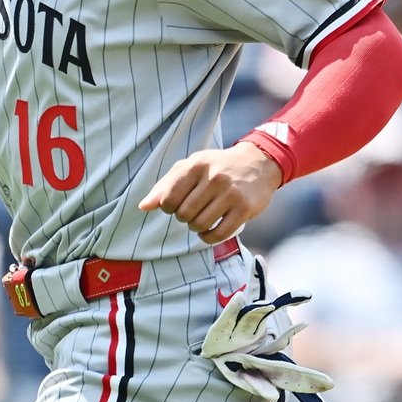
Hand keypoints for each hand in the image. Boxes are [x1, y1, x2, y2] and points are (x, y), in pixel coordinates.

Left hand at [138, 143, 282, 244]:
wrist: (259, 163)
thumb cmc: (217, 167)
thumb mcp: (191, 167)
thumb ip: (165, 185)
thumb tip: (143, 206)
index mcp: (196, 165)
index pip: (167, 198)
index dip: (167, 207)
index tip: (176, 204)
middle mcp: (214, 178)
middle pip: (183, 214)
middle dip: (183, 217)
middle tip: (192, 211)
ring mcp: (231, 194)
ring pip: (199, 225)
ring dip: (196, 228)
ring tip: (201, 219)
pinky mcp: (245, 209)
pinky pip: (218, 234)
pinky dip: (208, 238)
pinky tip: (209, 232)